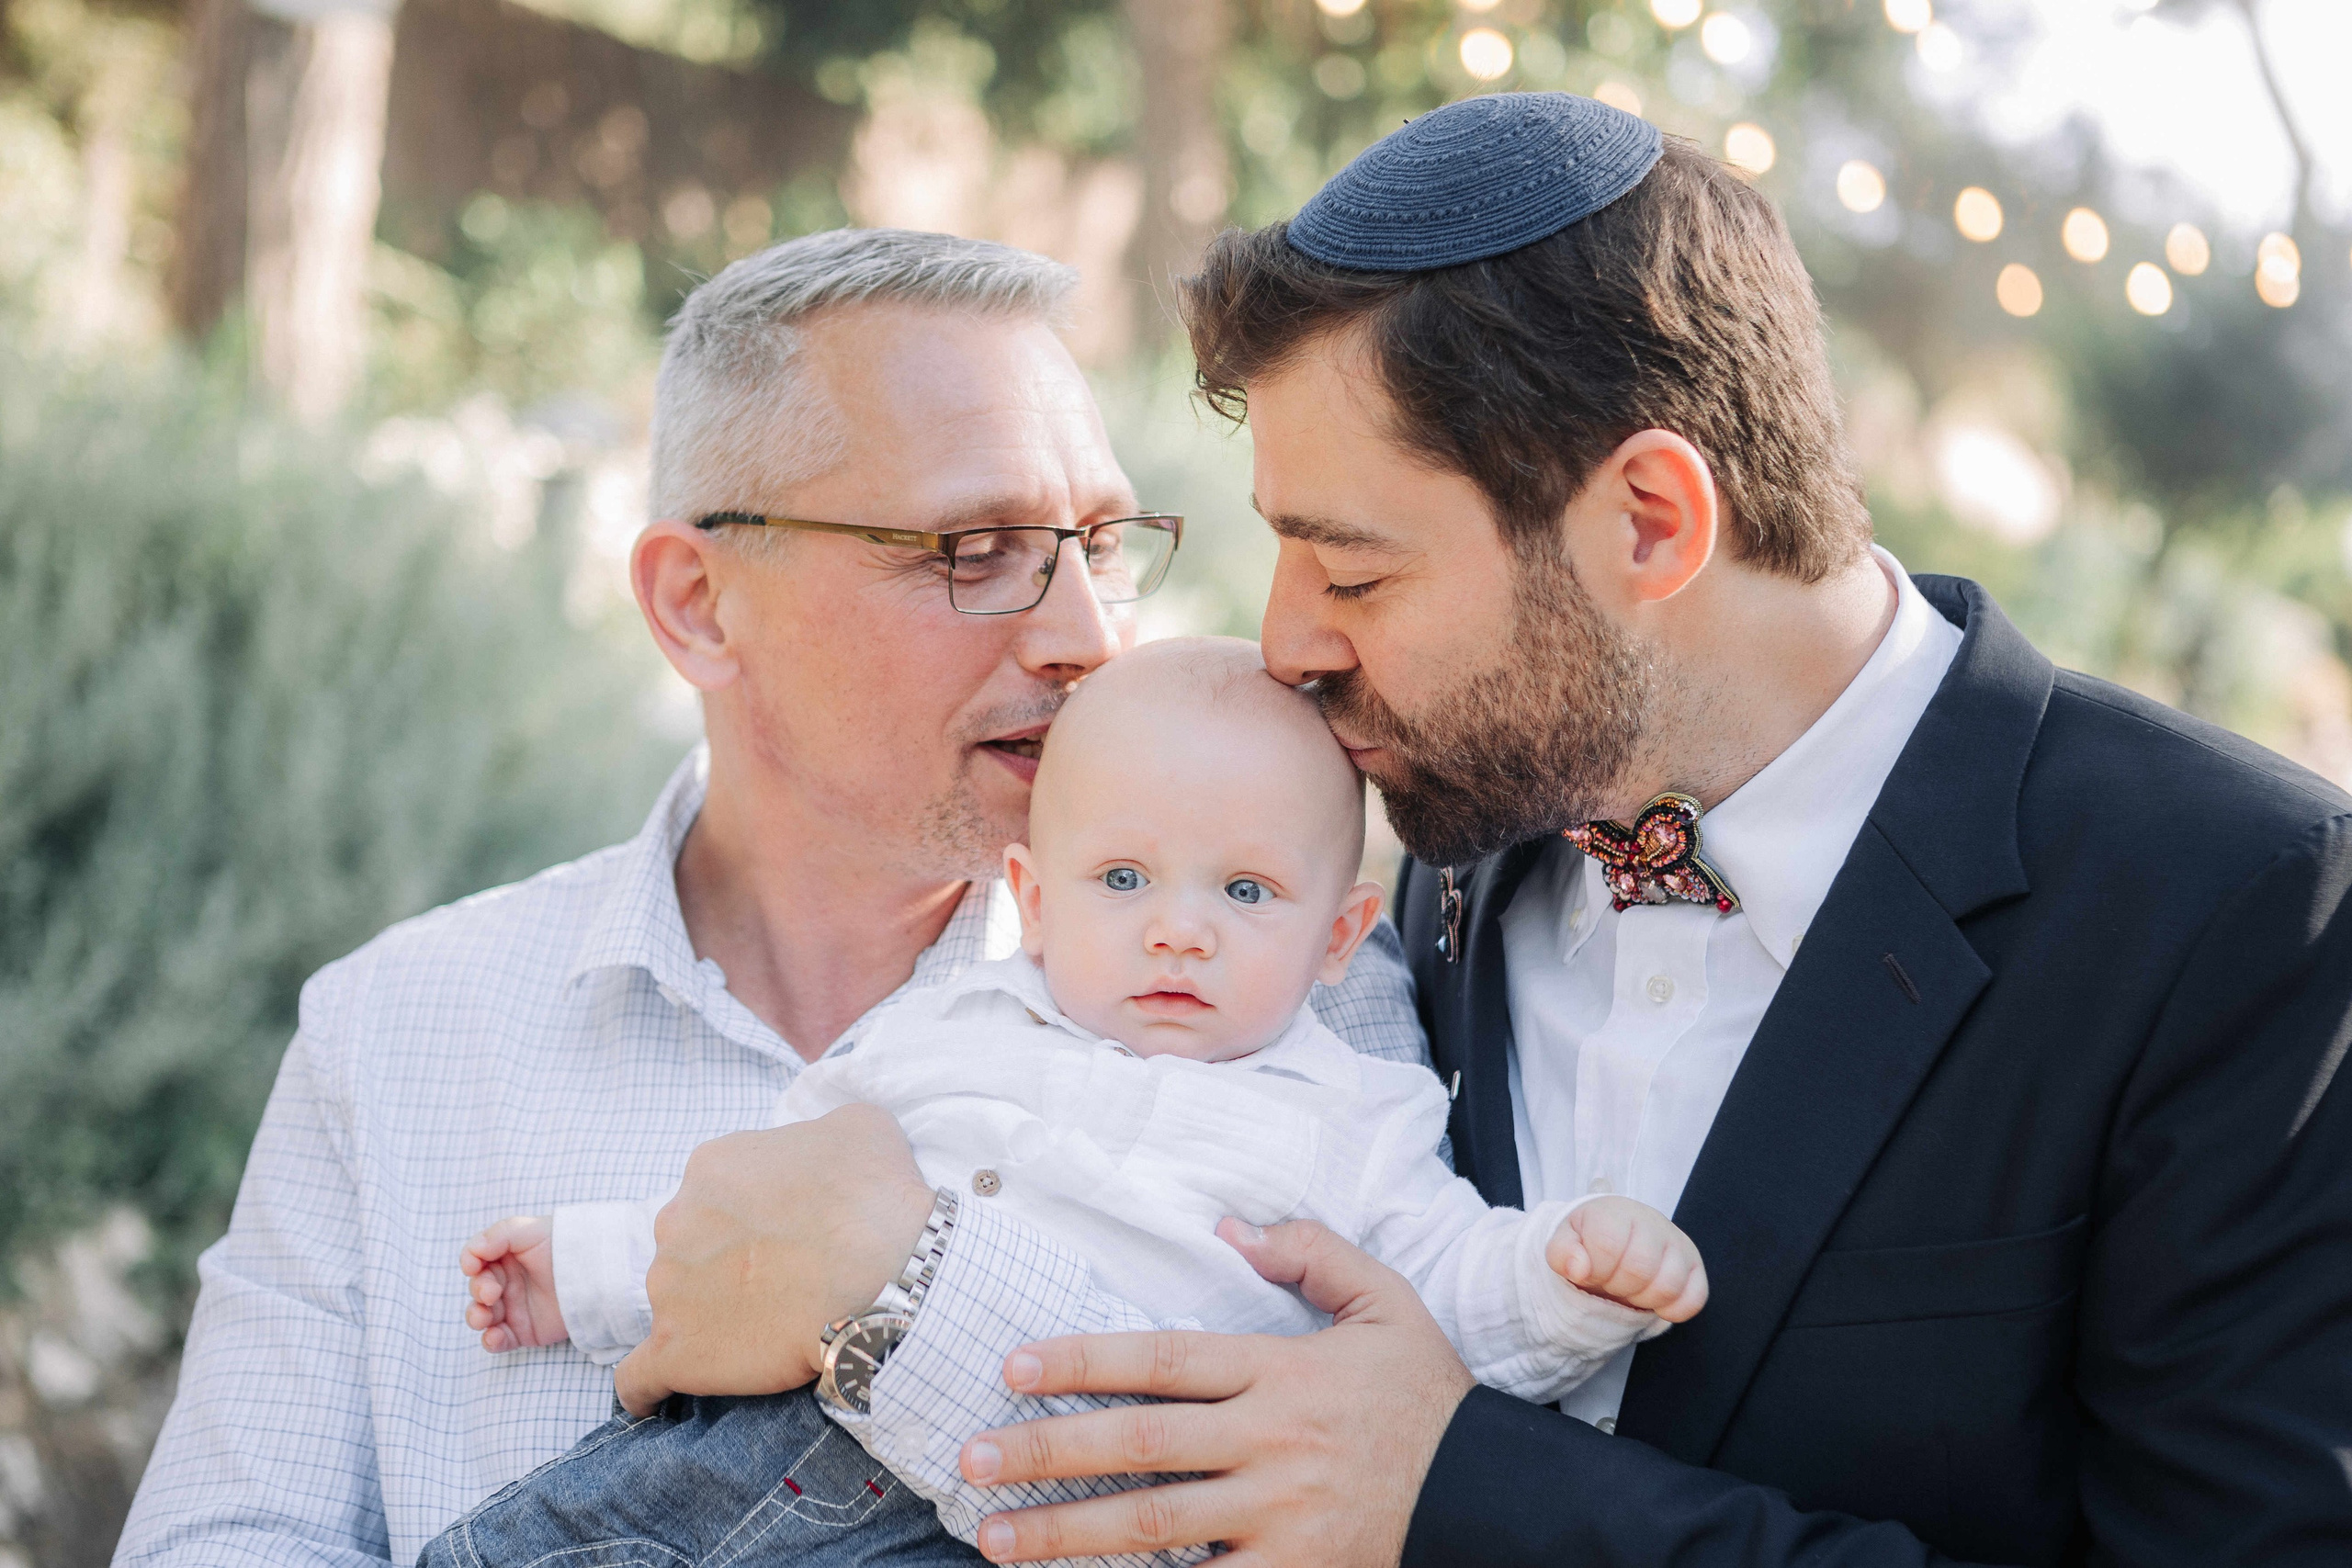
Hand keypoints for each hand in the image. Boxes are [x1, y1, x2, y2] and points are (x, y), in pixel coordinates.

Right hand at [461, 1216, 565, 1351]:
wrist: (596, 1271)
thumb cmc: (563, 1243)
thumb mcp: (530, 1230)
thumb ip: (497, 1236)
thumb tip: (471, 1254)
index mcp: (505, 1257)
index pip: (476, 1262)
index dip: (471, 1265)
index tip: (474, 1267)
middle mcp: (506, 1283)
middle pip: (477, 1290)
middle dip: (478, 1291)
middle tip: (491, 1293)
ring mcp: (513, 1308)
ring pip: (481, 1317)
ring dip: (476, 1317)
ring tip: (484, 1318)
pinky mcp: (524, 1330)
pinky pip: (499, 1340)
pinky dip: (491, 1341)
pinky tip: (494, 1337)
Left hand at [613, 1104, 932, 1416]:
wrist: (887, 1275)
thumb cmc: (876, 1198)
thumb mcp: (860, 1125)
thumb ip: (820, 1133)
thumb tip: (819, 1154)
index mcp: (713, 1167)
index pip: (720, 1195)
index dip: (755, 1220)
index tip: (789, 1240)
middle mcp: (677, 1222)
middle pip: (690, 1248)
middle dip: (725, 1266)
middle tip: (781, 1286)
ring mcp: (669, 1289)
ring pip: (675, 1306)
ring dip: (706, 1320)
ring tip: (758, 1340)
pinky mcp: (676, 1352)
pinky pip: (638, 1380)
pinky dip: (648, 1389)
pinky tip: (664, 1398)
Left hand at [956, 1218, 1474, 1566]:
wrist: (1496, 1500)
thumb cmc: (1428, 1398)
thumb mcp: (1387, 1304)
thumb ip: (1312, 1254)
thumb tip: (1231, 1230)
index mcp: (1285, 1370)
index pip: (1165, 1359)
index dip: (1084, 1360)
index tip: (1014, 1367)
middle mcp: (1274, 1442)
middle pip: (1141, 1444)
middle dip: (1046, 1452)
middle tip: (970, 1462)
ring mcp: (1281, 1517)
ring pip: (1155, 1527)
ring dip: (1066, 1534)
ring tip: (994, 1540)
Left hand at [1544, 1195, 1708, 1321]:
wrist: (1615, 1233)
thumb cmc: (1589, 1240)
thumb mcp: (1565, 1242)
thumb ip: (1562, 1253)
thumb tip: (1579, 1268)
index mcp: (1616, 1212)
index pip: (1608, 1246)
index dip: (1595, 1269)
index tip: (1590, 1270)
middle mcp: (1653, 1222)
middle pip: (1639, 1270)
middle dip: (1618, 1286)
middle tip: (1610, 1280)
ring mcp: (1678, 1244)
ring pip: (1668, 1286)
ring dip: (1643, 1299)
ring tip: (1630, 1288)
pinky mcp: (1696, 1267)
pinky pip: (1694, 1299)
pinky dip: (1672, 1309)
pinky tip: (1653, 1299)